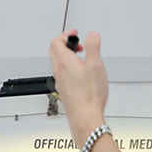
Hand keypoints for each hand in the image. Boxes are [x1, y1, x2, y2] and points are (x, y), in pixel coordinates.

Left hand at [49, 29, 108, 145]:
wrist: (85, 117)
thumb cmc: (90, 95)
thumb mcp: (96, 65)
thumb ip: (93, 47)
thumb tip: (92, 35)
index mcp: (64, 62)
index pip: (56, 41)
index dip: (66, 35)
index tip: (76, 34)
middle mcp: (59, 72)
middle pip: (55, 51)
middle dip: (66, 44)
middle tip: (79, 45)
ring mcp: (60, 82)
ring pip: (58, 64)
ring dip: (68, 57)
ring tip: (83, 59)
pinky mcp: (64, 91)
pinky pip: (63, 75)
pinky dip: (70, 69)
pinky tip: (82, 75)